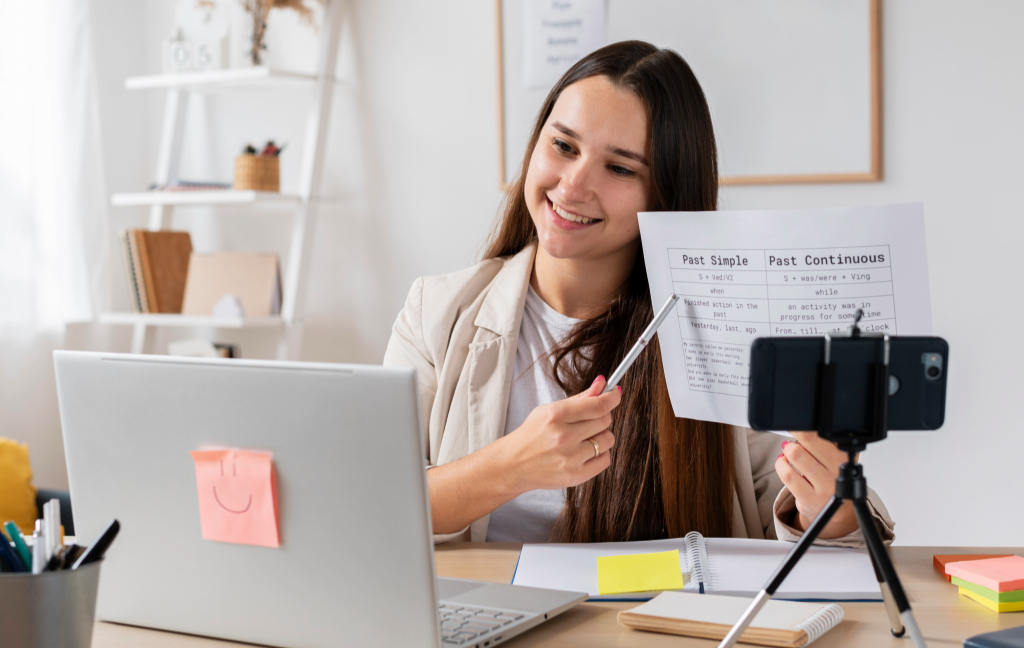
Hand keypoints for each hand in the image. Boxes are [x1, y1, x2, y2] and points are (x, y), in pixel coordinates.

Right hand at [498, 375, 620, 492]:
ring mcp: (570, 458)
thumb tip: (603, 384)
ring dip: (600, 436)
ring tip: (584, 438)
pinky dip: (600, 454)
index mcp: (556, 415)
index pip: (597, 405)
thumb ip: (579, 398)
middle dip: (602, 416)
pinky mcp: (575, 476)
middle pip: (604, 420)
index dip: (612, 398)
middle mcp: (563, 437)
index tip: (615, 394)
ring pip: (607, 440)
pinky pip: (605, 460)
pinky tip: (585, 452)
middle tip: (589, 420)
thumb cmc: (532, 435)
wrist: (514, 464)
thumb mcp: (550, 410)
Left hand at [775, 431, 857, 538]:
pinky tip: (783, 463)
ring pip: (797, 456)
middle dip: (796, 433)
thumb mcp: (833, 457)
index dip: (806, 425)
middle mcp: (839, 470)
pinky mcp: (811, 499)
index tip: (797, 422)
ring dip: (788, 450)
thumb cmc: (831, 478)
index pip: (824, 432)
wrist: (835, 509)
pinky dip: (781, 465)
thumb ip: (821, 441)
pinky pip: (789, 476)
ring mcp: (825, 487)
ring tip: (788, 450)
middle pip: (810, 440)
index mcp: (845, 455)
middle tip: (792, 433)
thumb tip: (799, 425)